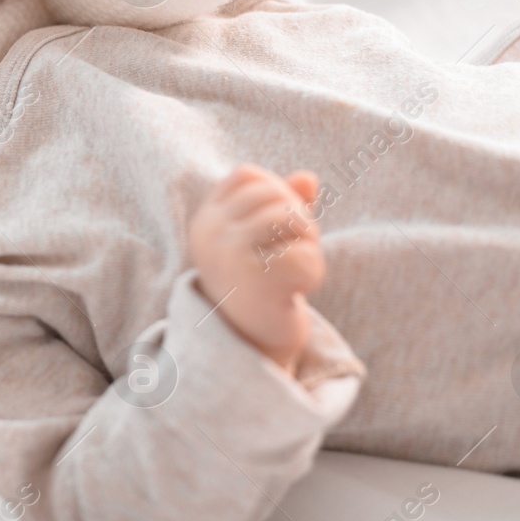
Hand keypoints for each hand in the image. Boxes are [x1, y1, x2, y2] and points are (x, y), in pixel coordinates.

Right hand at [188, 165, 324, 375]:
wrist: (249, 344)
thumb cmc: (258, 284)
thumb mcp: (264, 239)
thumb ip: (283, 204)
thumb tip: (308, 178)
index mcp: (207, 220)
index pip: (247, 176)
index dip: (275, 191)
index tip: (277, 228)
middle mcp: (211, 234)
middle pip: (275, 194)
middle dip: (299, 219)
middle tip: (293, 252)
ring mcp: (229, 257)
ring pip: (294, 220)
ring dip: (309, 244)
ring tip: (295, 269)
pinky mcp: (256, 283)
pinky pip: (305, 257)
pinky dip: (313, 273)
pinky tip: (296, 292)